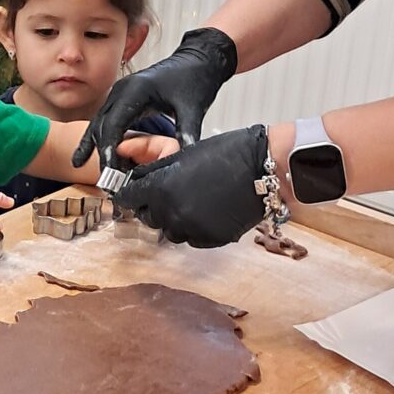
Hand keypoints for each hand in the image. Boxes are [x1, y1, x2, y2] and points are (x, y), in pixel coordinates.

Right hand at [71, 27, 238, 169]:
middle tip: (108, 181)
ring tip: (101, 176)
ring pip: (98, 125)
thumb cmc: (193, 79)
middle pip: (102, 126)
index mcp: (136, 90)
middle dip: (103, 154)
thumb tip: (183, 158)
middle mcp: (121, 90)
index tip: (109, 172)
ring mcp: (118, 94)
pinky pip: (103, 122)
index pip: (113, 124)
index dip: (108, 150)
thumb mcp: (193, 108)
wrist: (196, 60)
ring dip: (97, 149)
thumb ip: (186, 133)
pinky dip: (95, 140)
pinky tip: (82, 158)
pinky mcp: (121, 100)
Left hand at [117, 124, 270, 248]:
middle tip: (168, 194)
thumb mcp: (183, 155)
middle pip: (148, 217)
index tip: (133, 194)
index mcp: (161, 189)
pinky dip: (194, 228)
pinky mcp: (210, 240)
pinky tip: (207, 212)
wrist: (263, 169)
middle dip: (152, 207)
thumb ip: (157, 171)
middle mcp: (172, 213)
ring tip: (192, 202)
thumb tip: (137, 181)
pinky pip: (192, 238)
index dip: (130, 195)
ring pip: (170, 231)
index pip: (129, 199)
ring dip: (174, 219)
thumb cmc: (226, 153)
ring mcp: (191, 229)